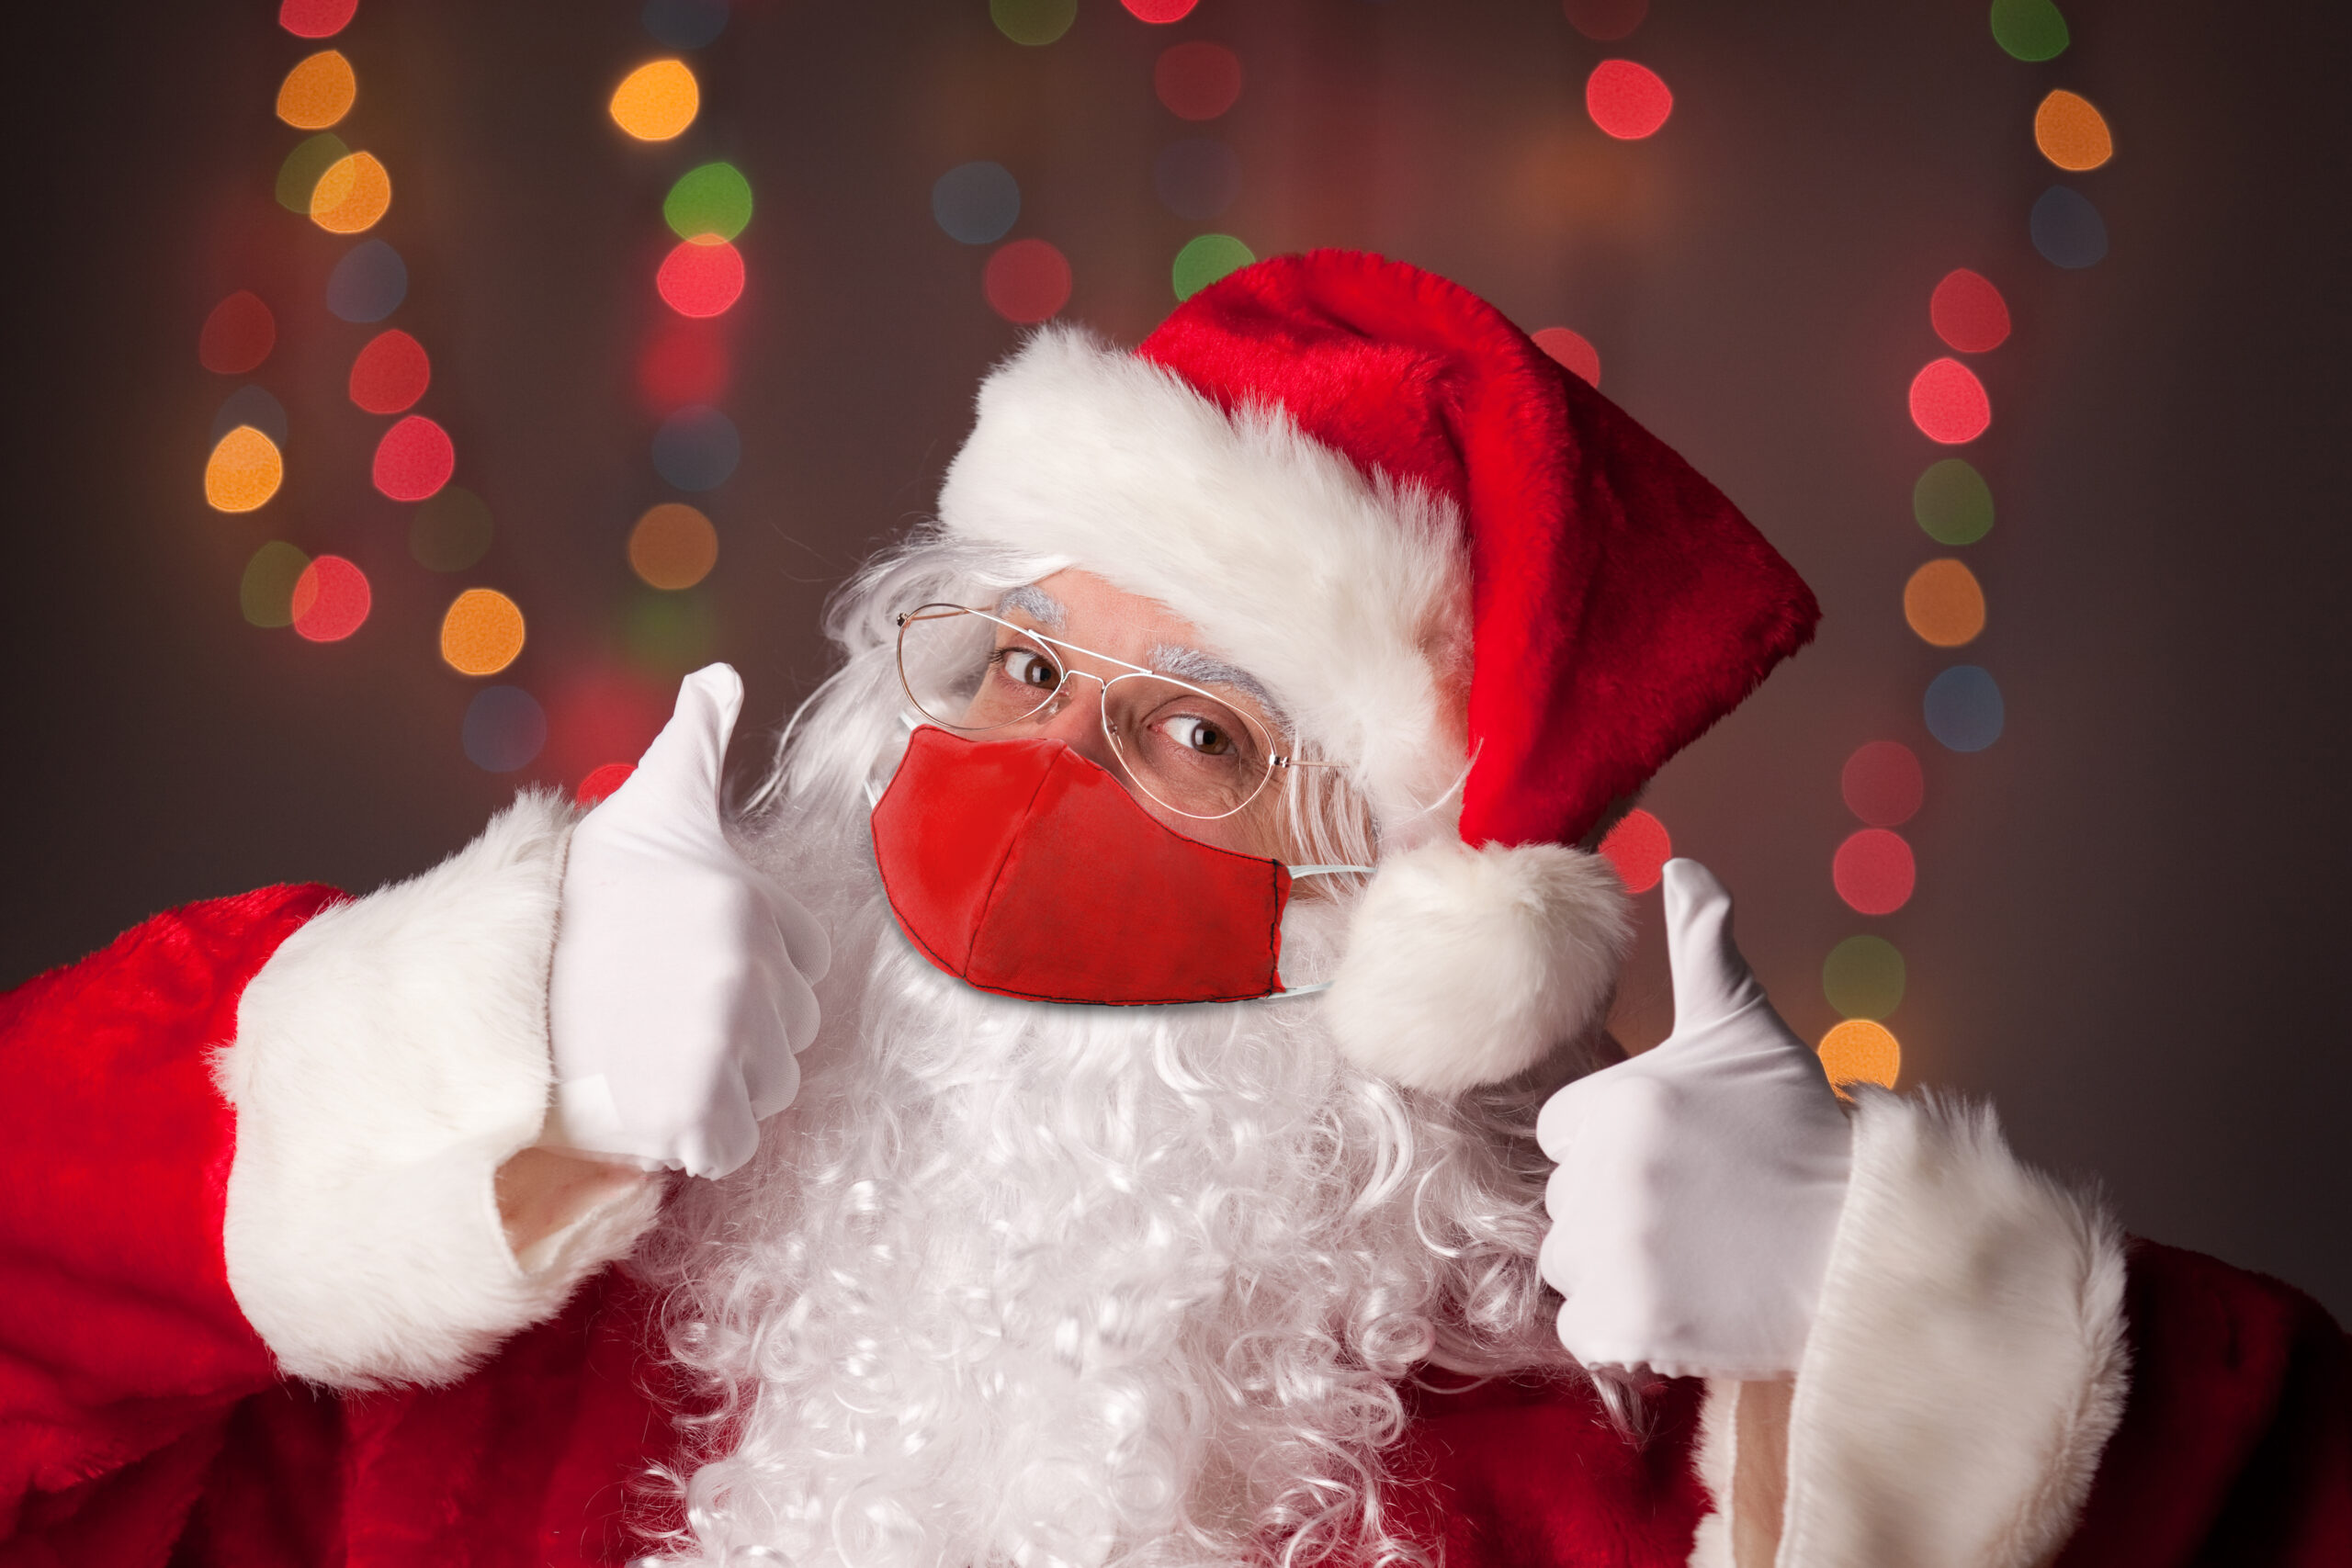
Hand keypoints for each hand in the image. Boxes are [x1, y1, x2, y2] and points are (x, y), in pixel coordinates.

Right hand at [546, 664, 828, 1178]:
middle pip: (789, 1038)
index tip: (682, 967)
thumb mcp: (647, 805)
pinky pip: (731, 1147)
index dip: (752, 974)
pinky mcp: (686, 1112)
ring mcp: (716, 1045)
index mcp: (751, 905)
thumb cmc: (573, 897)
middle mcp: (744, 971)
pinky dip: (695, 1143)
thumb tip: (720, 677)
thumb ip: (696, 742)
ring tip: (647, 1059)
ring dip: (718, 1090)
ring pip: (765, 1093)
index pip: (804, 966)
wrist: (482, 983)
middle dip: (738, 1038)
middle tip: (657, 1019)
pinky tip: (647, 1110)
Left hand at [1536, 858, 1851, 1379]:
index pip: (1564, 1132)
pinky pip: (1582, 1332)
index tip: (1683, 1153)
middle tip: (1702, 1206)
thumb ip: (1703, 945)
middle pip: (1564, 1201)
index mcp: (1621, 1102)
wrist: (1873, 1241)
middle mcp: (1611, 1176)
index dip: (1617, 1143)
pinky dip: (1623, 1329)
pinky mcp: (1637, 1327)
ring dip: (1617, 1269)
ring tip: (1696, 1254)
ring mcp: (1622, 1256)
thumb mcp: (1747, 1029)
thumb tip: (1682, 864)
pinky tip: (1683, 1302)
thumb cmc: (1803, 1130)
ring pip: (1567, 1265)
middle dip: (1618, 1205)